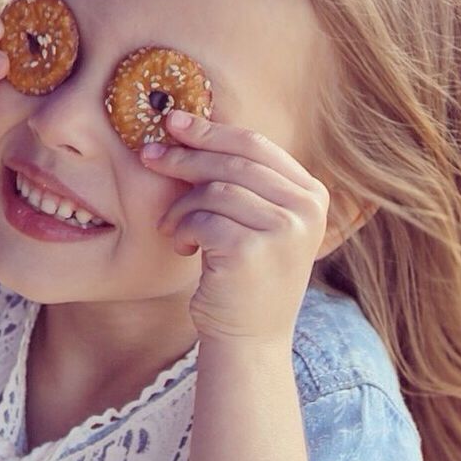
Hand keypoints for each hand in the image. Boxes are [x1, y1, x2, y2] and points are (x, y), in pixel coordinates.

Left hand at [140, 110, 329, 347]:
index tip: (174, 122)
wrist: (250, 338)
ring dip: (181, 207)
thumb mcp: (256, 222)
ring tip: (171, 227)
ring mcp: (284, 229)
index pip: (256, 145)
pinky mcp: (253, 250)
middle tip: (149, 155)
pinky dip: (182, 229)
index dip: (211, 131)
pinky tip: (182, 247)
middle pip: (233, 161)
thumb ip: (242, 181)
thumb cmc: (244, 278)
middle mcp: (306, 209)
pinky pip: (202, 219)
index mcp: (311, 193)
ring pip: (214, 190)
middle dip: (184, 156)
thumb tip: (192, 128)